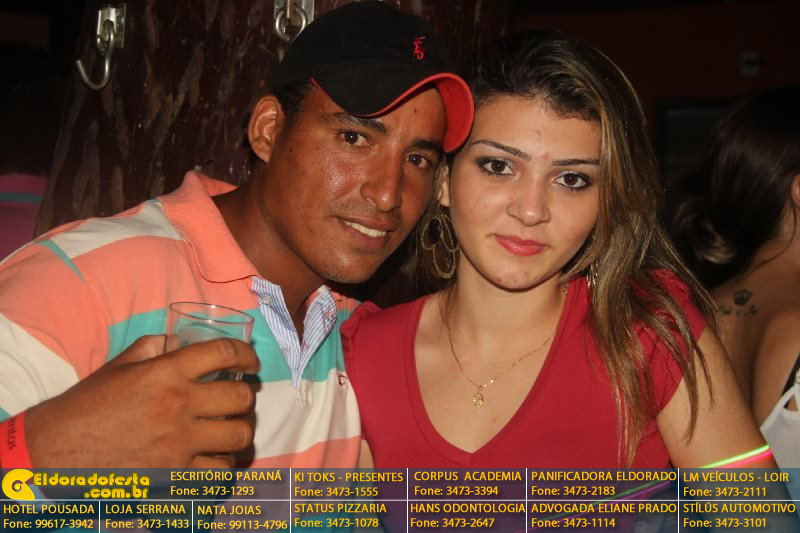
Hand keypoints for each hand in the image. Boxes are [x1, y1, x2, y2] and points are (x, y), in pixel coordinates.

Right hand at [25, 335, 258, 467]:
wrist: (55, 452)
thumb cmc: (86, 406)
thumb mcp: (119, 366)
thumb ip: (153, 348)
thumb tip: (180, 339)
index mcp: (165, 372)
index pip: (224, 353)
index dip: (246, 354)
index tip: (250, 362)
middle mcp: (178, 405)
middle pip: (241, 397)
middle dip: (245, 396)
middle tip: (239, 399)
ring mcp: (179, 443)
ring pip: (239, 436)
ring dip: (239, 431)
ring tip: (230, 429)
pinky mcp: (174, 475)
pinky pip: (220, 471)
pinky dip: (222, 464)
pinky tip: (215, 458)